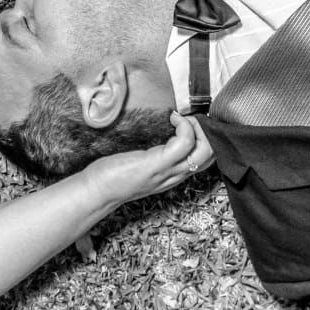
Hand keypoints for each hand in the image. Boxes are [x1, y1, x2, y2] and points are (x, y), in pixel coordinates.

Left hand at [82, 112, 215, 206]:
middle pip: (212, 154)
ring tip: (180, 119)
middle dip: (207, 130)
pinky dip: (184, 125)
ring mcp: (169, 170)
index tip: (191, 122)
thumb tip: (160, 130)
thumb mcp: (142, 163)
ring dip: (198, 127)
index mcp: (174, 173)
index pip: (207, 158)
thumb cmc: (114, 175)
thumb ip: (156, 153)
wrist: (97, 191)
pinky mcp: (157, 163)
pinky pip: (184, 142)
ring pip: (205, 150)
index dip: (207, 137)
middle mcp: (176, 174)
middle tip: (188, 119)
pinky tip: (172, 119)